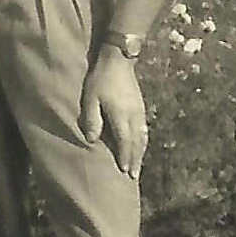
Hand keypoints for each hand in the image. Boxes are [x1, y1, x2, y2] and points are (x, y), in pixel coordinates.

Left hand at [80, 46, 148, 178]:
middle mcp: (134, 117)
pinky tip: (140, 145)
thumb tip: (92, 140)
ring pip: (143, 137)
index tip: (124, 172)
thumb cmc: (101, 79)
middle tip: (134, 176)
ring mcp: (139, 111)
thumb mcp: (91, 99)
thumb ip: (92, 120)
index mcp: (121, 117)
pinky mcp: (141, 106)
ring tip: (138, 166)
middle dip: (135, 160)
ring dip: (140, 153)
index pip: (125, 142)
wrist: (118, 60)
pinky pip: (144, 129)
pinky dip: (143, 141)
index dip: (125, 157)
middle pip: (137, 143)